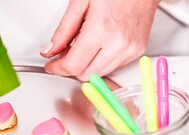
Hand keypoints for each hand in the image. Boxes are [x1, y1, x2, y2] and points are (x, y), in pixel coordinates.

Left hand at [40, 0, 159, 80]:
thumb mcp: (80, 3)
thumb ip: (64, 30)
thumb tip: (50, 50)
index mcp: (101, 29)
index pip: (74, 65)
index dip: (59, 68)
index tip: (53, 65)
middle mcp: (118, 44)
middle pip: (87, 74)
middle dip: (73, 66)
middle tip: (66, 53)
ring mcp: (130, 50)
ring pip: (101, 73)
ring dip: (89, 65)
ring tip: (85, 46)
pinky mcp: (138, 52)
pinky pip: (115, 66)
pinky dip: (104, 60)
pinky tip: (102, 45)